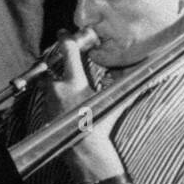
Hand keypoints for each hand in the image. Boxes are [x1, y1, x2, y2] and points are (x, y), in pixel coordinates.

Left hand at [41, 30, 125, 179]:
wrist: (84, 151)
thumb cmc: (101, 127)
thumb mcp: (112, 101)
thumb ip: (121, 83)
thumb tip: (139, 70)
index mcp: (74, 82)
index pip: (67, 52)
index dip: (65, 39)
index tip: (63, 32)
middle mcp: (57, 88)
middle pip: (52, 65)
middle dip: (58, 62)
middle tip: (68, 62)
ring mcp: (48, 99)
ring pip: (48, 81)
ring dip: (57, 79)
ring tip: (69, 85)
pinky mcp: (44, 110)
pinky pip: (47, 95)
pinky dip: (55, 93)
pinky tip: (66, 100)